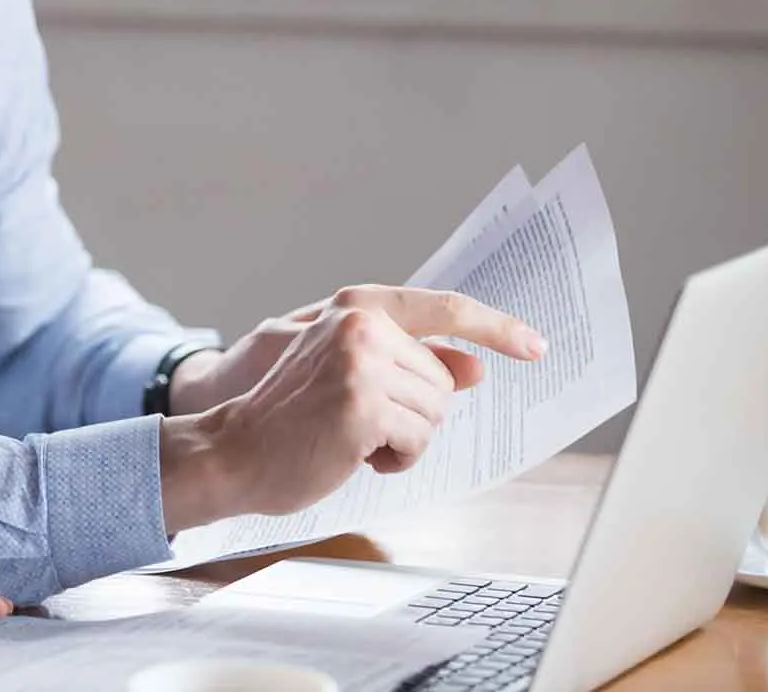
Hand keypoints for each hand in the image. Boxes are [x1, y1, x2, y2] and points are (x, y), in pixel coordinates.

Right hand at [159, 287, 544, 530]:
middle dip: (416, 413)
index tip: (534, 345)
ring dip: (405, 439)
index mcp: (355, 308)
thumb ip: (411, 364)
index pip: (443, 307)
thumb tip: (475, 367)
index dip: (495, 326)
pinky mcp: (363, 407)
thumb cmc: (290, 418)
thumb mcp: (352, 375)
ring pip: (435, 412)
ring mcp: (361, 364)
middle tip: (364, 425)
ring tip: (354, 439)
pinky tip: (354, 455)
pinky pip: (418, 441)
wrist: (232, 450)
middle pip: (442, 379)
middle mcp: (359, 325)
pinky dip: (395, 459)